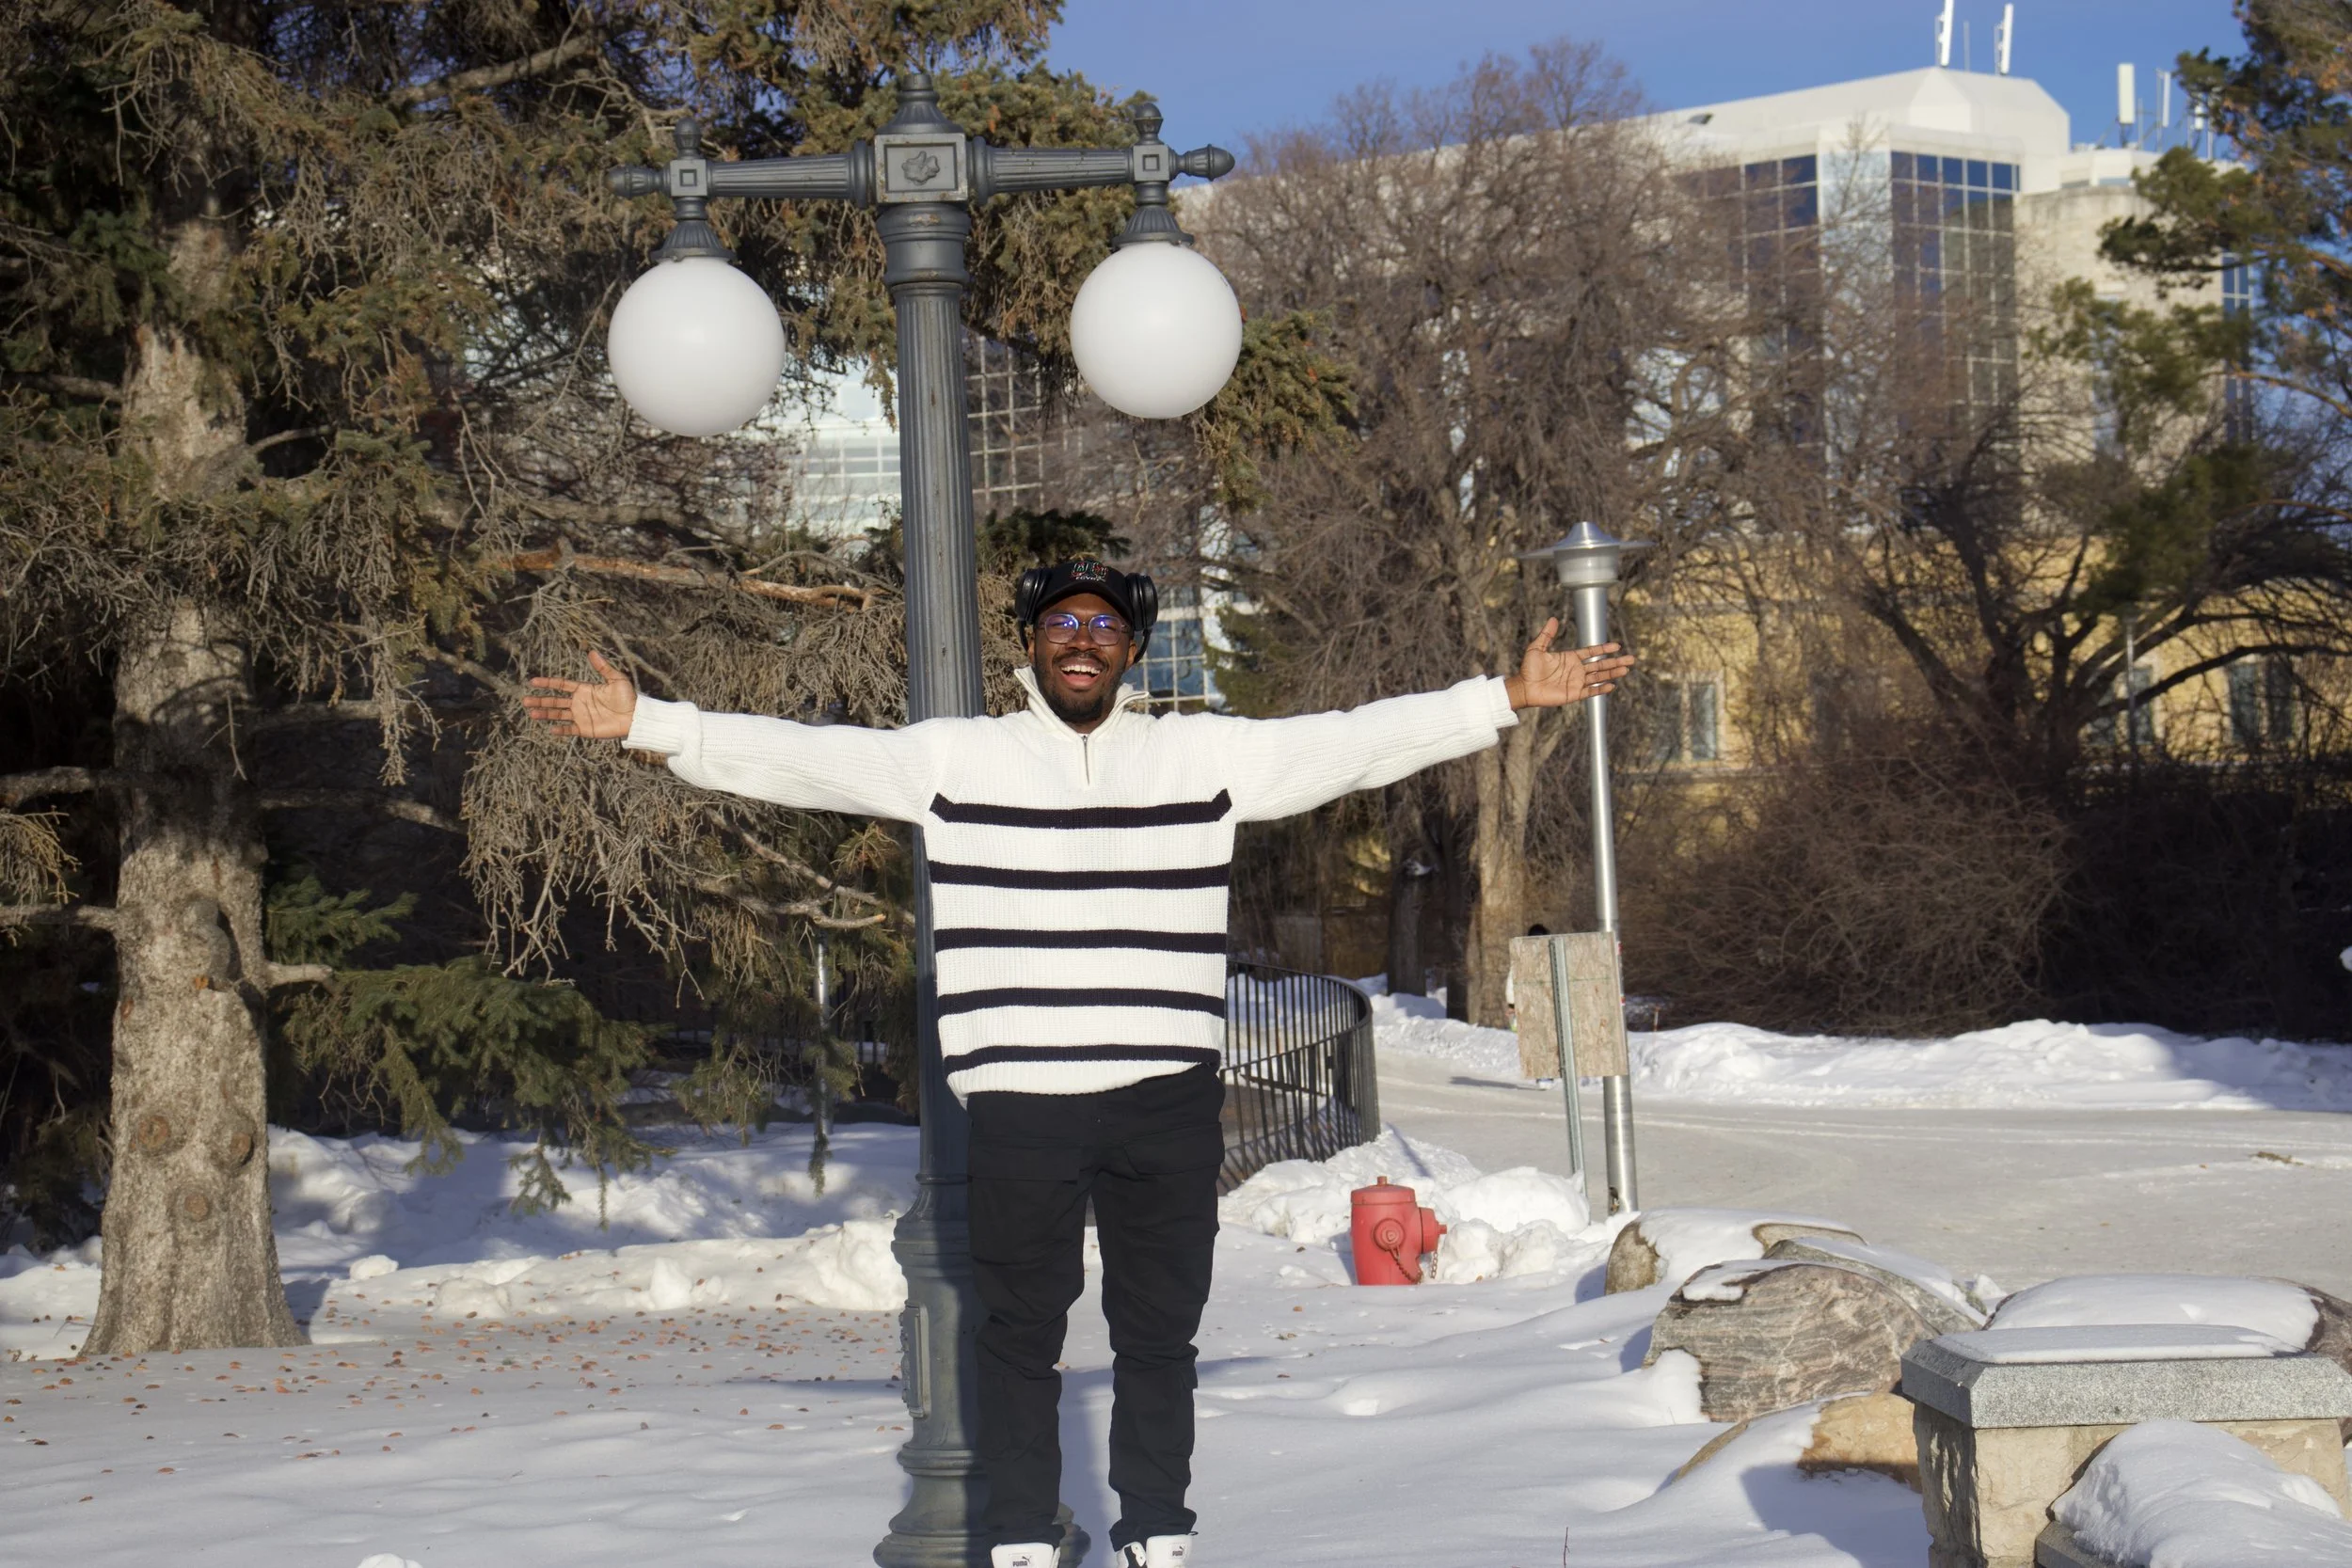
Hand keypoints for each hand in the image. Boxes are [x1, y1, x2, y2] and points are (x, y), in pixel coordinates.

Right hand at [523, 650, 638, 738]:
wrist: (636, 716)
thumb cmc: (628, 697)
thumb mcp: (616, 679)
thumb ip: (603, 667)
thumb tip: (591, 651)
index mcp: (584, 689)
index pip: (561, 685)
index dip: (547, 683)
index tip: (533, 682)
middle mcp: (579, 702)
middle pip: (555, 701)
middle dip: (540, 701)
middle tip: (525, 701)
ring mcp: (581, 716)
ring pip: (558, 715)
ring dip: (545, 714)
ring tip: (532, 713)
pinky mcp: (586, 729)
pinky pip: (570, 729)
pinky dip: (560, 730)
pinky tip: (551, 729)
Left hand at [1502, 619, 1635, 709]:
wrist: (1523, 687)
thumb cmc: (1528, 669)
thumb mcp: (1537, 648)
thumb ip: (1547, 635)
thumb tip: (1553, 619)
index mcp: (1570, 658)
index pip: (1592, 652)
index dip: (1604, 649)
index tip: (1617, 646)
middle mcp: (1576, 670)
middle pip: (1600, 665)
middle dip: (1615, 662)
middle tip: (1631, 659)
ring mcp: (1576, 682)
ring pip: (1598, 677)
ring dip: (1612, 673)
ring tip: (1626, 670)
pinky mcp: (1573, 694)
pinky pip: (1590, 691)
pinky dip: (1600, 689)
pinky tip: (1611, 685)